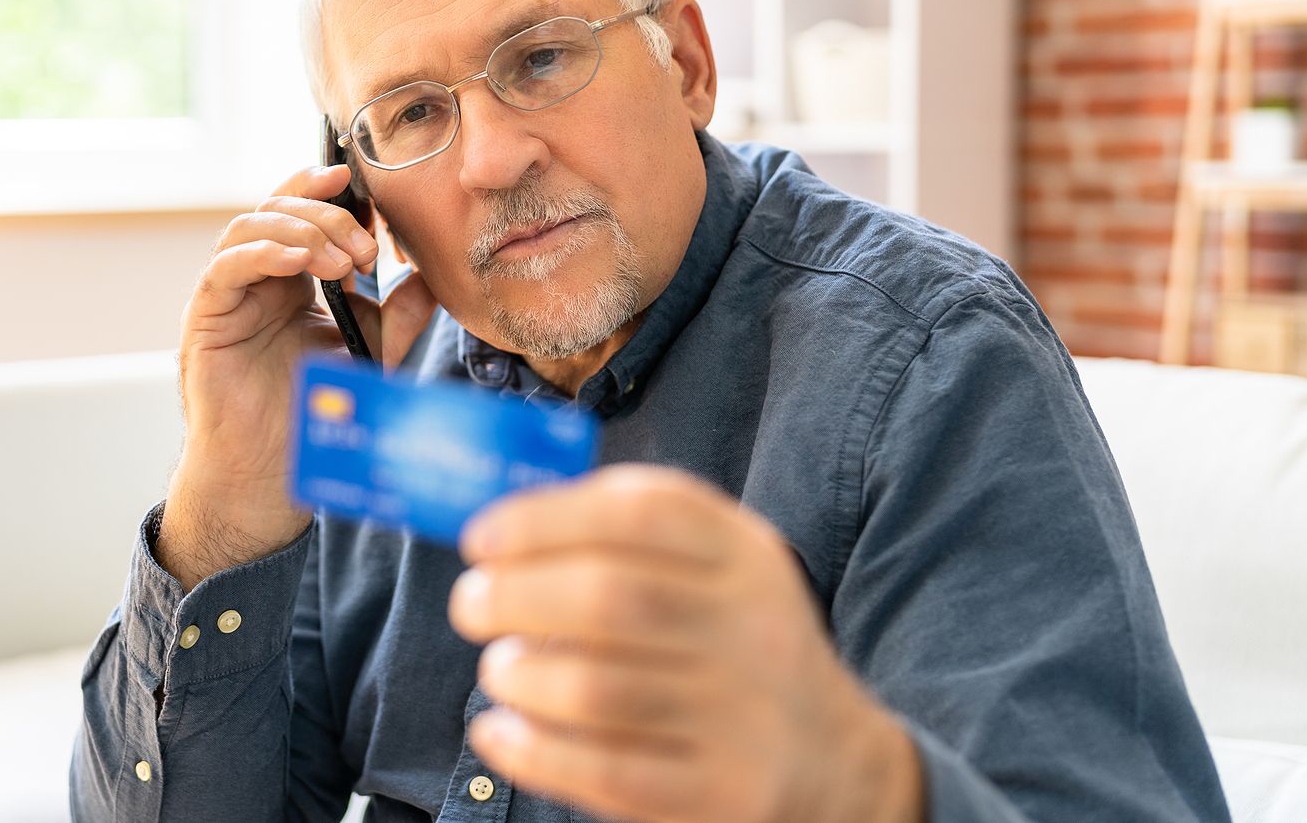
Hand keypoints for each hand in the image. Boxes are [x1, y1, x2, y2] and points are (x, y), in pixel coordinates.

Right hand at [158, 163, 436, 589]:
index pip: (303, 211)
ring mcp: (229, 293)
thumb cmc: (314, 413)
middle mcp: (258, 277)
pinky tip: (298, 262)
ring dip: (301, 232)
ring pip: (250, 226)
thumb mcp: (371, 352)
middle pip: (279, 209)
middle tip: (365, 250)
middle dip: (327, 217)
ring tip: (341, 262)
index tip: (363, 184)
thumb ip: (398, 314)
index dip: (326, 189)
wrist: (271, 469)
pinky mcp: (207, 317)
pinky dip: (263, 253)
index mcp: (293, 277)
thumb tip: (429, 275)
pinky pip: (226, 267)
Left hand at [448, 464, 921, 822]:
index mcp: (744, 556)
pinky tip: (499, 731)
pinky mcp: (722, 793)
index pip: (640, 514)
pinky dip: (531, 751)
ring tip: (498, 669)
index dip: (545, 518)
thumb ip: (631, 531)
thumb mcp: (720, 567)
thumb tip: (505, 523)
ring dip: (519, 676)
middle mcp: (752, 628)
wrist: (836, 763)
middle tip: (470, 603)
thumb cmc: (736, 646)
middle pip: (610, 598)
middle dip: (514, 596)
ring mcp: (741, 717)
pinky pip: (604, 772)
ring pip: (597, 690)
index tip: (480, 537)